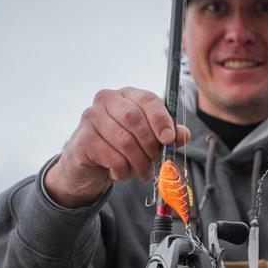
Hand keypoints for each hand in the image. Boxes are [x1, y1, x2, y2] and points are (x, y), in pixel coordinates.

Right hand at [45, 87, 189, 207]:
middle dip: (150, 145)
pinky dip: (123, 171)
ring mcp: (91, 118)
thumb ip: (166, 135)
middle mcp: (106, 101)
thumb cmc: (120, 148)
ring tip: (142, 172)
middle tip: (156, 161)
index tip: (169, 139)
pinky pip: (113, 158)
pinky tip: (120, 173)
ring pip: (125, 141)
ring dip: (139, 162)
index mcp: (126, 95)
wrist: (88, 167)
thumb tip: (184, 135)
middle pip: (136, 119)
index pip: (147, 99)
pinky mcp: (83, 139)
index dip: (161, 119)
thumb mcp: (146, 140)